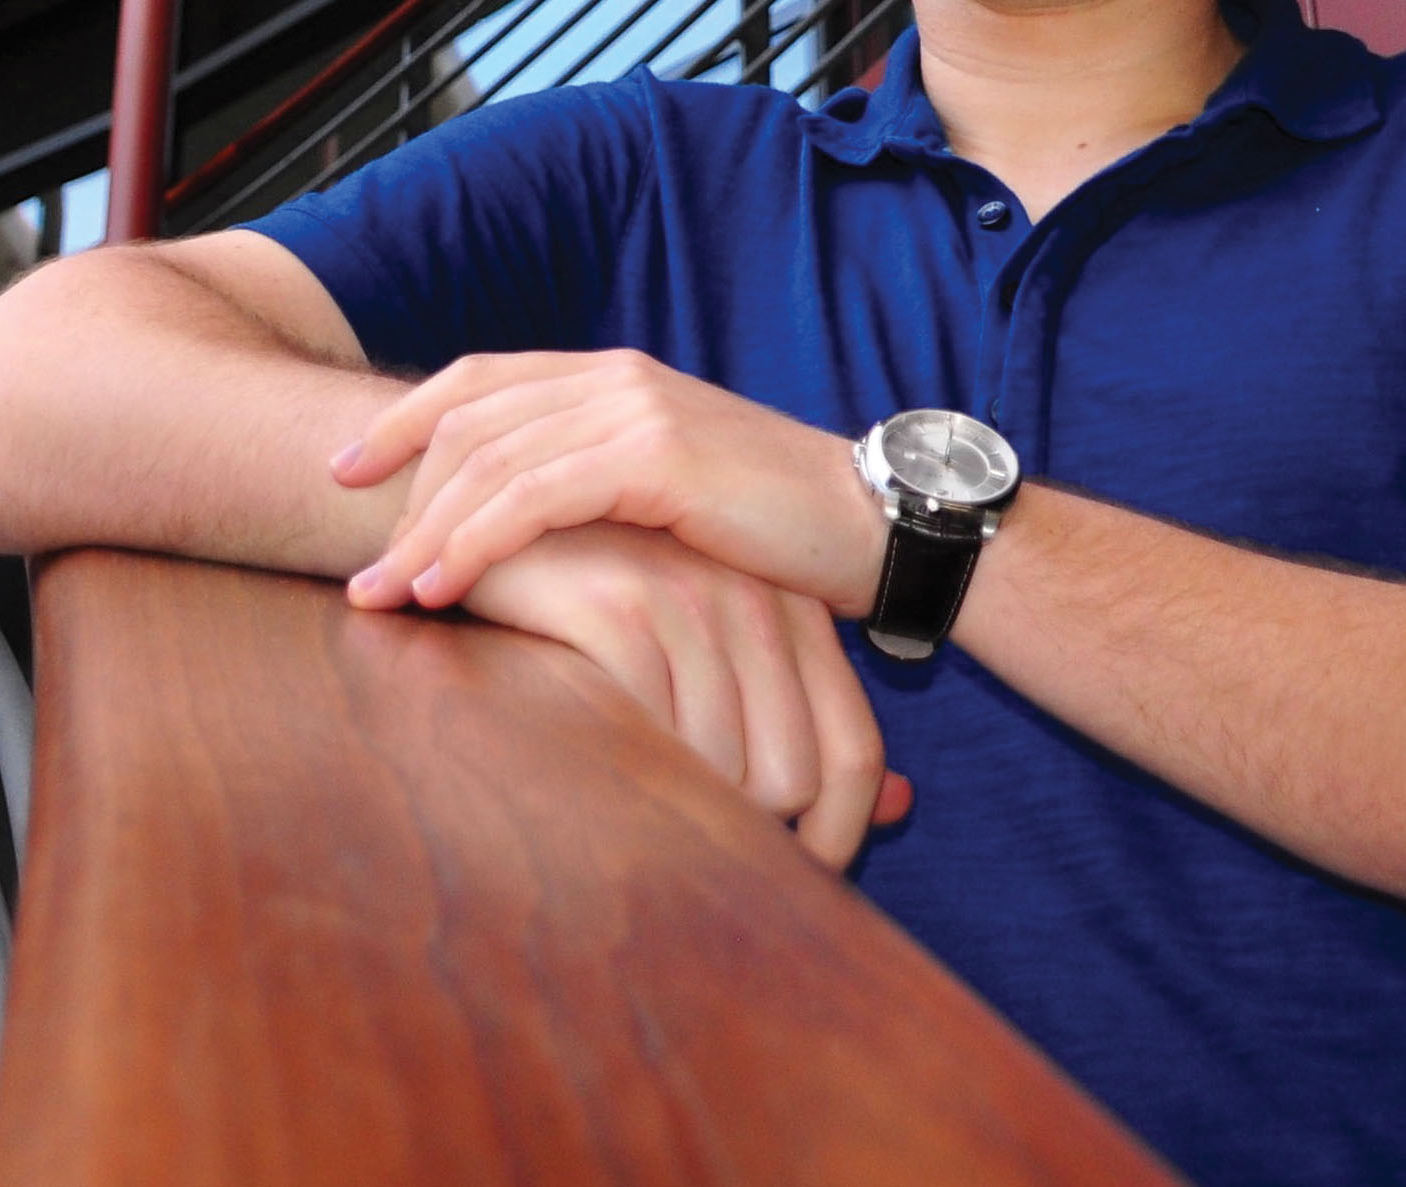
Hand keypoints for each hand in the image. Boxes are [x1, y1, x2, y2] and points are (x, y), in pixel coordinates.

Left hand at [337, 349, 883, 615]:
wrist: (875, 524)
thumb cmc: (779, 528)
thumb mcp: (676, 493)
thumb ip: (606, 486)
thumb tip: (532, 534)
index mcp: (618, 377)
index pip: (481, 381)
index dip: (404, 421)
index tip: (344, 473)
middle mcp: (618, 378)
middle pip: (468, 419)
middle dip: (396, 492)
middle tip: (352, 568)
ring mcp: (636, 409)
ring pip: (489, 462)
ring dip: (422, 532)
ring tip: (381, 597)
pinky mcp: (655, 455)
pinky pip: (533, 497)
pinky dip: (474, 542)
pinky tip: (441, 588)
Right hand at [463, 522, 909, 868]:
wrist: (504, 523)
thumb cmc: (612, 602)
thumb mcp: (717, 655)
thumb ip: (806, 724)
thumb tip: (901, 807)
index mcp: (796, 612)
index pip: (854, 755)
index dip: (836, 836)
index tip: (796, 881)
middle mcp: (759, 602)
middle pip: (792, 778)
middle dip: (749, 836)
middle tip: (687, 853)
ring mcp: (691, 599)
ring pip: (723, 770)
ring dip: (676, 811)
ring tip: (628, 803)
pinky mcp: (620, 605)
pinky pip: (655, 736)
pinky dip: (628, 772)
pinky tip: (592, 769)